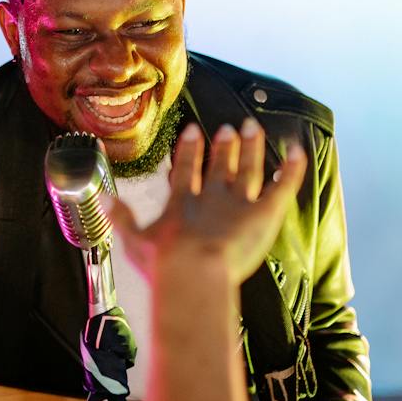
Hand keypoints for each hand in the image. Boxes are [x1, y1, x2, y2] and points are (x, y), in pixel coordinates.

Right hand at [108, 120, 301, 289]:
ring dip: (252, 147)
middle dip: (224, 146)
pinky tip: (297, 153)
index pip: (187, 170)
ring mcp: (239, 203)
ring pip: (249, 168)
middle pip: (221, 165)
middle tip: (228, 128)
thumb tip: (104, 198)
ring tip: (254, 128)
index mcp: (183, 203)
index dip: (190, 150)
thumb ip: (122, 218)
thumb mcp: (135, 241)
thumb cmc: (165, 264)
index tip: (193, 131)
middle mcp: (212, 197)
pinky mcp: (264, 212)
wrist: (193, 272)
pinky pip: (282, 185)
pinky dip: (291, 169)